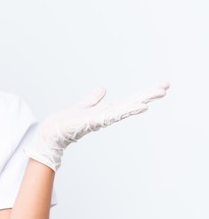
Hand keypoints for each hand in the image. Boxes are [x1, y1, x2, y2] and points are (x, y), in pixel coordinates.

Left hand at [24, 81, 169, 171]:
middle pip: (132, 103)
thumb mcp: (83, 106)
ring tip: (159, 93)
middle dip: (148, 95)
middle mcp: (107, 115)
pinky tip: (142, 106)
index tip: (160, 86)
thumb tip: (103, 89)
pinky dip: (128, 110)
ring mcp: (103, 118)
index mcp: (106, 111)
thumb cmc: (67, 122)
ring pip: (126, 107)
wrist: (52, 132)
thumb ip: (93, 99)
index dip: (144, 94)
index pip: (129, 101)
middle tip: (167, 86)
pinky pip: (114, 114)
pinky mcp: (95, 121)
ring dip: (142, 100)